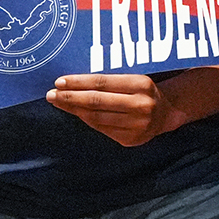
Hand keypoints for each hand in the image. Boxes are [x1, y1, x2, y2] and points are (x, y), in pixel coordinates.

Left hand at [47, 73, 177, 146]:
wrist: (167, 113)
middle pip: (97, 101)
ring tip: (59, 103)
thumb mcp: (134, 79)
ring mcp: (137, 125)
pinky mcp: (131, 140)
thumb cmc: (143, 91)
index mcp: (142, 84)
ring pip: (96, 118)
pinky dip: (87, 121)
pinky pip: (102, 129)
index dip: (79, 82)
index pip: (103, 82)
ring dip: (74, 110)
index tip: (59, 82)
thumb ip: (110, 81)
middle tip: (51, 94)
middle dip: (70, 98)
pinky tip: (77, 114)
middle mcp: (141, 105)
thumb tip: (72, 83)